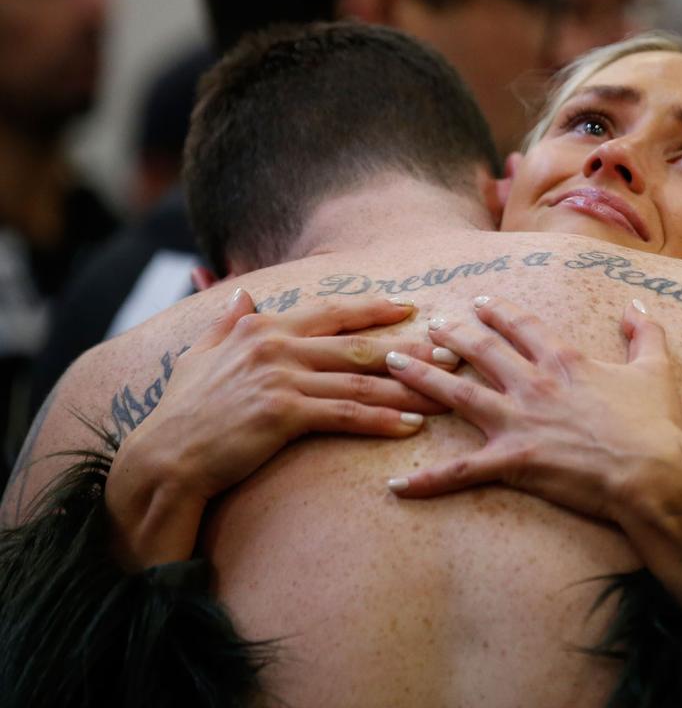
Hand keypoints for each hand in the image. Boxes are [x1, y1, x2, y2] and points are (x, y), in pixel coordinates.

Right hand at [106, 288, 455, 567]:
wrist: (163, 457)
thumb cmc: (182, 410)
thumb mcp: (200, 354)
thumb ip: (226, 322)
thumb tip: (239, 293)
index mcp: (263, 327)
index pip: (331, 311)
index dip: (373, 309)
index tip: (409, 307)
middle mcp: (276, 344)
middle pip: (358, 345)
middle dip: (409, 348)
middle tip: (451, 351)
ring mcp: (281, 377)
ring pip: (360, 380)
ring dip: (408, 388)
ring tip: (445, 394)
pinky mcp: (283, 413)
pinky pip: (345, 414)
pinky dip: (381, 419)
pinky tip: (410, 426)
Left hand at [384, 295, 681, 611]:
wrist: (650, 472)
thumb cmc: (653, 424)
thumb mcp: (655, 370)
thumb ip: (645, 333)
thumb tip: (636, 305)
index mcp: (563, 361)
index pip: (523, 326)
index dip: (500, 311)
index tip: (481, 301)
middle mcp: (532, 384)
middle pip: (482, 350)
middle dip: (452, 333)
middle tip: (430, 324)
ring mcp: (517, 421)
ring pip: (458, 393)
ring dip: (422, 377)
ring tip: (394, 363)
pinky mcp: (510, 461)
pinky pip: (460, 471)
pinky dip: (427, 480)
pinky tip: (395, 485)